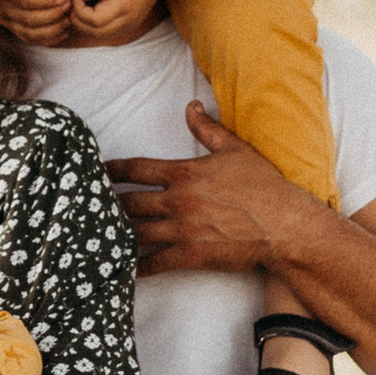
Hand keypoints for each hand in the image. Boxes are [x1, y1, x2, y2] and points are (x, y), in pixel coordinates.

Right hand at [0, 0, 73, 47]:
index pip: (25, 2)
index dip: (45, 2)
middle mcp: (4, 10)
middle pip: (31, 20)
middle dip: (53, 15)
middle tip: (70, 5)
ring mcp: (8, 21)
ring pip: (31, 34)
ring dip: (53, 30)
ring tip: (69, 19)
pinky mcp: (14, 27)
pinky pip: (31, 39)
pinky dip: (49, 39)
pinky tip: (64, 31)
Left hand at [65, 0, 175, 44]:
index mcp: (124, 3)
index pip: (95, 20)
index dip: (79, 11)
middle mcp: (129, 18)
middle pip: (95, 32)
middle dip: (78, 21)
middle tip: (71, 4)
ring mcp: (131, 23)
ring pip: (101, 35)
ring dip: (85, 25)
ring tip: (78, 8)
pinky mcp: (131, 23)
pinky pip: (108, 32)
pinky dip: (94, 26)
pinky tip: (89, 11)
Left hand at [111, 103, 317, 274]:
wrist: (284, 224)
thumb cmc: (263, 186)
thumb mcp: (235, 149)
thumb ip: (207, 129)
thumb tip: (191, 106)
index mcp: (184, 173)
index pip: (136, 168)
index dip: (112, 170)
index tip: (97, 172)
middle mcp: (177, 200)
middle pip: (128, 202)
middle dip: (108, 204)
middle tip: (91, 206)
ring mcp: (182, 229)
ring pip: (136, 232)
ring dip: (117, 234)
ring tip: (100, 235)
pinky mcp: (190, 254)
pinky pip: (154, 262)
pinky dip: (137, 266)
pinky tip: (125, 268)